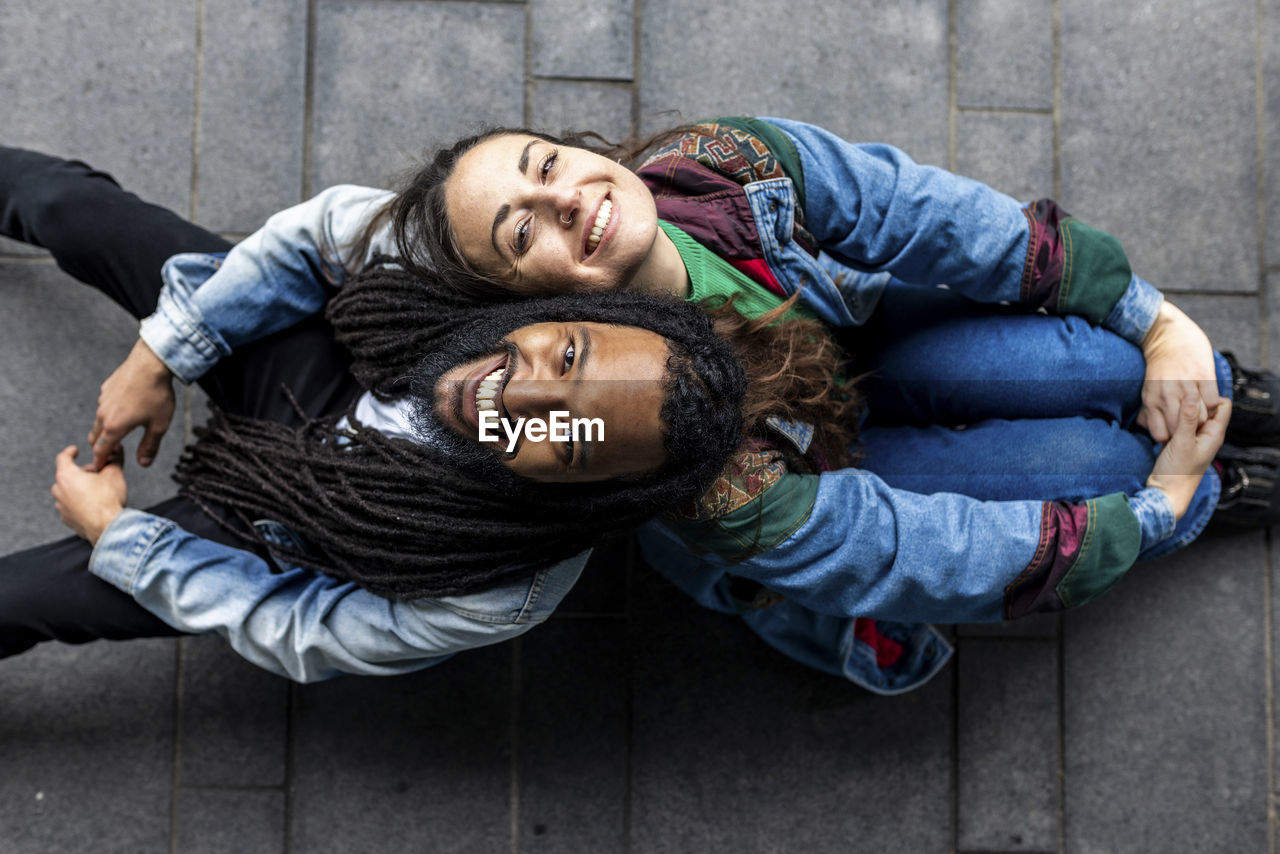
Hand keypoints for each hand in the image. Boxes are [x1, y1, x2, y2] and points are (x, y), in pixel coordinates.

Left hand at [51, 446, 127, 543]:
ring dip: (79, 489)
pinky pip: (71, 506)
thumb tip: (116, 448)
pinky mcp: (67, 519)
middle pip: (67, 476)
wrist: (107, 527)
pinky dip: (79, 503)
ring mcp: (62, 507)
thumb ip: (113, 458)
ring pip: (68, 492)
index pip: (63, 457)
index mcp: (67, 475)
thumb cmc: (108, 500)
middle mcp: (59, 490)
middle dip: (81, 473)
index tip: (75, 451)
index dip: (70, 452)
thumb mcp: (114, 473)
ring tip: (97, 491)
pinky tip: (94, 505)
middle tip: (98, 474)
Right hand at [89, 338, 175, 470]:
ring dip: (105, 429)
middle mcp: (103, 414)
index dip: (100, 461)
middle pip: (96, 437)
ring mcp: (102, 400)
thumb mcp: (159, 425)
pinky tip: (123, 410)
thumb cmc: (157, 395)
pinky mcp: (106, 388)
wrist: (151, 363)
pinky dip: (109, 413)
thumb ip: (150, 446)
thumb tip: (143, 463)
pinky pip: (104, 405)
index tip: (100, 468)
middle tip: (107, 455)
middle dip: (100, 447)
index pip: (101, 450)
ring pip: (99, 420)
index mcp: (114, 427)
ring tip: (116, 434)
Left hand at [1137, 301, 1219, 442]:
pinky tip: (1209, 398)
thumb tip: (1147, 430)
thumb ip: (1147, 412)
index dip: (1171, 437)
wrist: (1169, 337)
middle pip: (1181, 429)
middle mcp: (1166, 394)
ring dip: (1203, 418)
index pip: (1161, 435)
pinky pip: (1213, 402)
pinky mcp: (1203, 375)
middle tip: (1193, 424)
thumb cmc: (1159, 368)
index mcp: (1151, 400)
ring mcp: (1185, 385)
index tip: (1177, 431)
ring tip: (1202, 411)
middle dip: (1189, 431)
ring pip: (1199, 417)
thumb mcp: (1147, 390)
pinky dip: (1213, 404)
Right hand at [1146, 396, 1230, 518]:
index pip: (1223, 405)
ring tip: (1168, 410)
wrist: (1165, 494)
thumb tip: (1192, 395)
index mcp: (1214, 434)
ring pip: (1192, 416)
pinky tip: (1163, 420)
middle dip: (1193, 402)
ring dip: (1181, 411)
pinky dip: (1174, 420)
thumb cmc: (1177, 473)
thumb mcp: (1182, 443)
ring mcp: (1194, 439)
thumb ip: (1187, 419)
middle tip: (1176, 399)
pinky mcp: (1182, 443)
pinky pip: (1181, 425)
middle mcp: (1207, 435)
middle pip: (1206, 409)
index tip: (1191, 394)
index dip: (1209, 397)